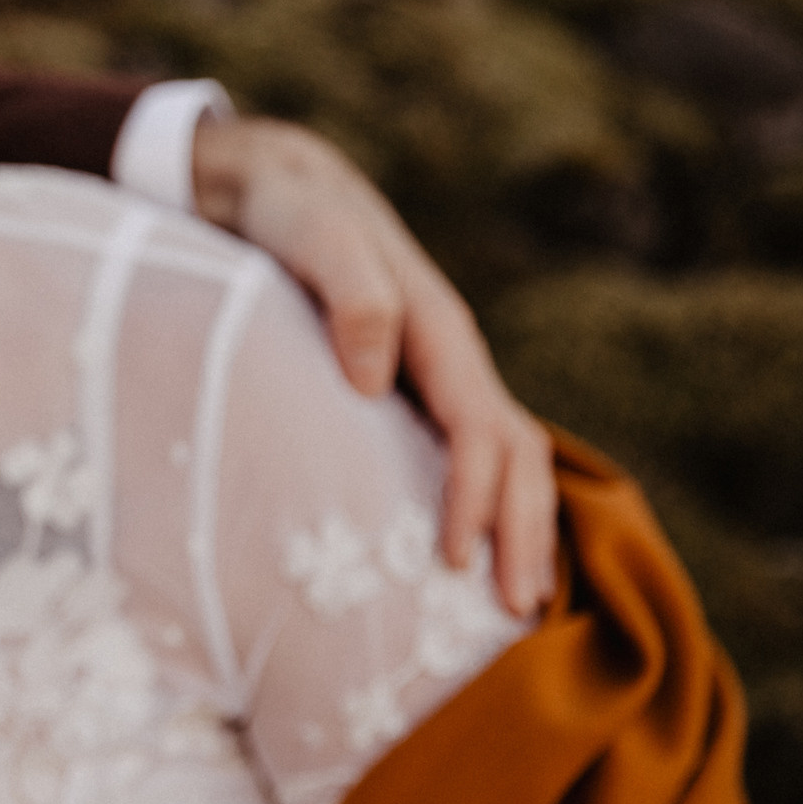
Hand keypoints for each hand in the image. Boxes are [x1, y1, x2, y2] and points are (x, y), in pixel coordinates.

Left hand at [191, 116, 555, 614]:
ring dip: (516, 527)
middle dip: (522, 532)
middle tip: (516, 614)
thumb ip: (351, 294)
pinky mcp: (411, 388)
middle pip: (515, 454)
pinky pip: (465, 454)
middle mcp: (450, 358)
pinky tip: (472, 553)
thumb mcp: (313, 237)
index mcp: (437, 331)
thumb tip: (376, 376)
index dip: (475, 496)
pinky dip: (484, 505)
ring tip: (513, 601)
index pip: (479, 428)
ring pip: (504, 458)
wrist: (279, 189)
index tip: (458, 560)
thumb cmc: (292, 215)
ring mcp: (436, 375)